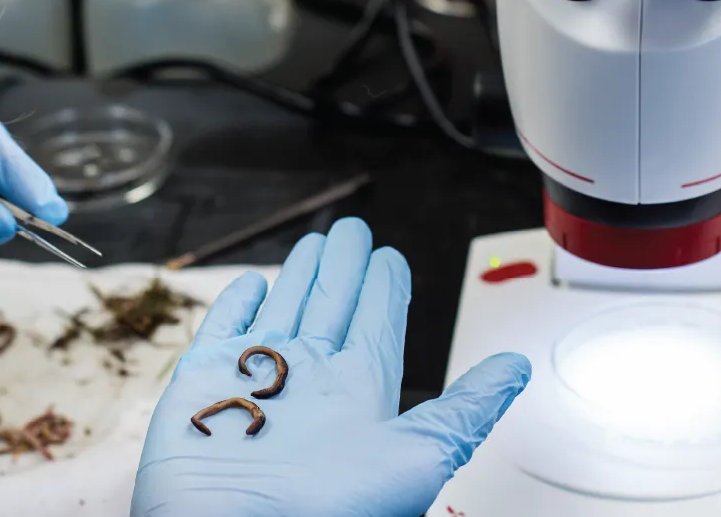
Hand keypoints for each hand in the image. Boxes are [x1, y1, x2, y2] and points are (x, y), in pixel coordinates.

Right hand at [131, 217, 531, 516]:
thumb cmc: (328, 511)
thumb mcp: (421, 455)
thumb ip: (468, 408)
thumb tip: (518, 368)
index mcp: (360, 393)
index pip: (378, 324)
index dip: (387, 289)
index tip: (392, 259)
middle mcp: (310, 381)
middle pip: (332, 307)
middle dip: (344, 268)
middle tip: (354, 230)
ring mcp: (255, 378)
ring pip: (283, 309)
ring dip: (298, 275)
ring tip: (314, 244)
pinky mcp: (202, 382)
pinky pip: (222, 330)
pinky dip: (236, 304)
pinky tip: (250, 283)